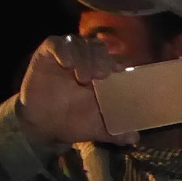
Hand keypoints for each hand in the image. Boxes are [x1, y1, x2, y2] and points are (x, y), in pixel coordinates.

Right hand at [17, 35, 138, 147]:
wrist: (46, 126)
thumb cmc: (76, 122)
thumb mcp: (100, 129)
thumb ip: (118, 132)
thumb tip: (135, 138)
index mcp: (103, 76)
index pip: (114, 59)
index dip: (118, 62)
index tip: (118, 72)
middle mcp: (86, 61)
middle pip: (98, 47)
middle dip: (101, 58)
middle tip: (100, 76)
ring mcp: (67, 56)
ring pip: (79, 42)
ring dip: (84, 57)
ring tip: (81, 78)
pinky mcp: (47, 54)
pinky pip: (56, 42)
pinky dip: (63, 50)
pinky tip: (65, 64)